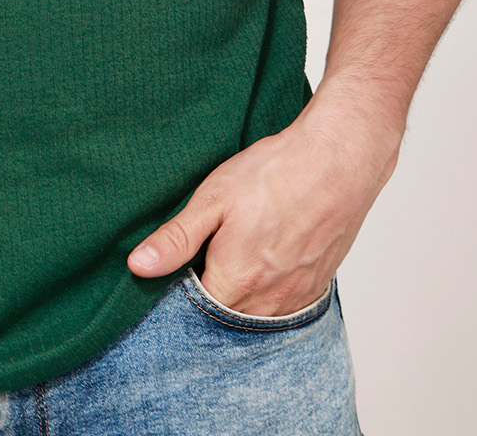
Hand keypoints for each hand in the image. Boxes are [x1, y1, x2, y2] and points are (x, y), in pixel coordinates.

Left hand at [126, 88, 400, 314]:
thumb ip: (176, 239)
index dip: (181, 287)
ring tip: (236, 253)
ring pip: (256, 313)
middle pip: (225, 316)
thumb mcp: (213, 198)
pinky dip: (269, 291)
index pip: (193, 308)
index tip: (180, 262)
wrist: (338, 161)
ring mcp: (295, 298)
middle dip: (210, 293)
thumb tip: (138, 267)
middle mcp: (267, 302)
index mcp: (234, 283)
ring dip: (240, 294)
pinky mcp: (316, 286)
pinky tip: (265, 258)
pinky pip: (284, 305)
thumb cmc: (275, 174)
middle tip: (207, 253)